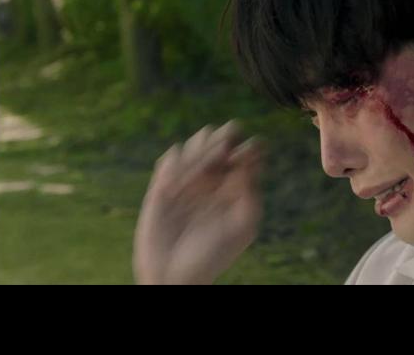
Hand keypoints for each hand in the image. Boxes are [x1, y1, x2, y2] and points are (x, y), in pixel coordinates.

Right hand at [133, 121, 263, 283]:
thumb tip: (248, 156)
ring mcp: (189, 180)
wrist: (174, 274)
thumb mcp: (243, 224)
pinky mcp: (163, 185)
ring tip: (203, 163)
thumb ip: (250, 190)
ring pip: (197, 143)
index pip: (247, 152)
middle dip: (223, 138)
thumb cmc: (214, 254)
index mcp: (238, 186)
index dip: (248, 147)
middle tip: (224, 145)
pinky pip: (170, 159)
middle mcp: (215, 179)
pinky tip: (177, 181)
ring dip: (201, 147)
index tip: (244, 155)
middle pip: (223, 140)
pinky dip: (175, 163)